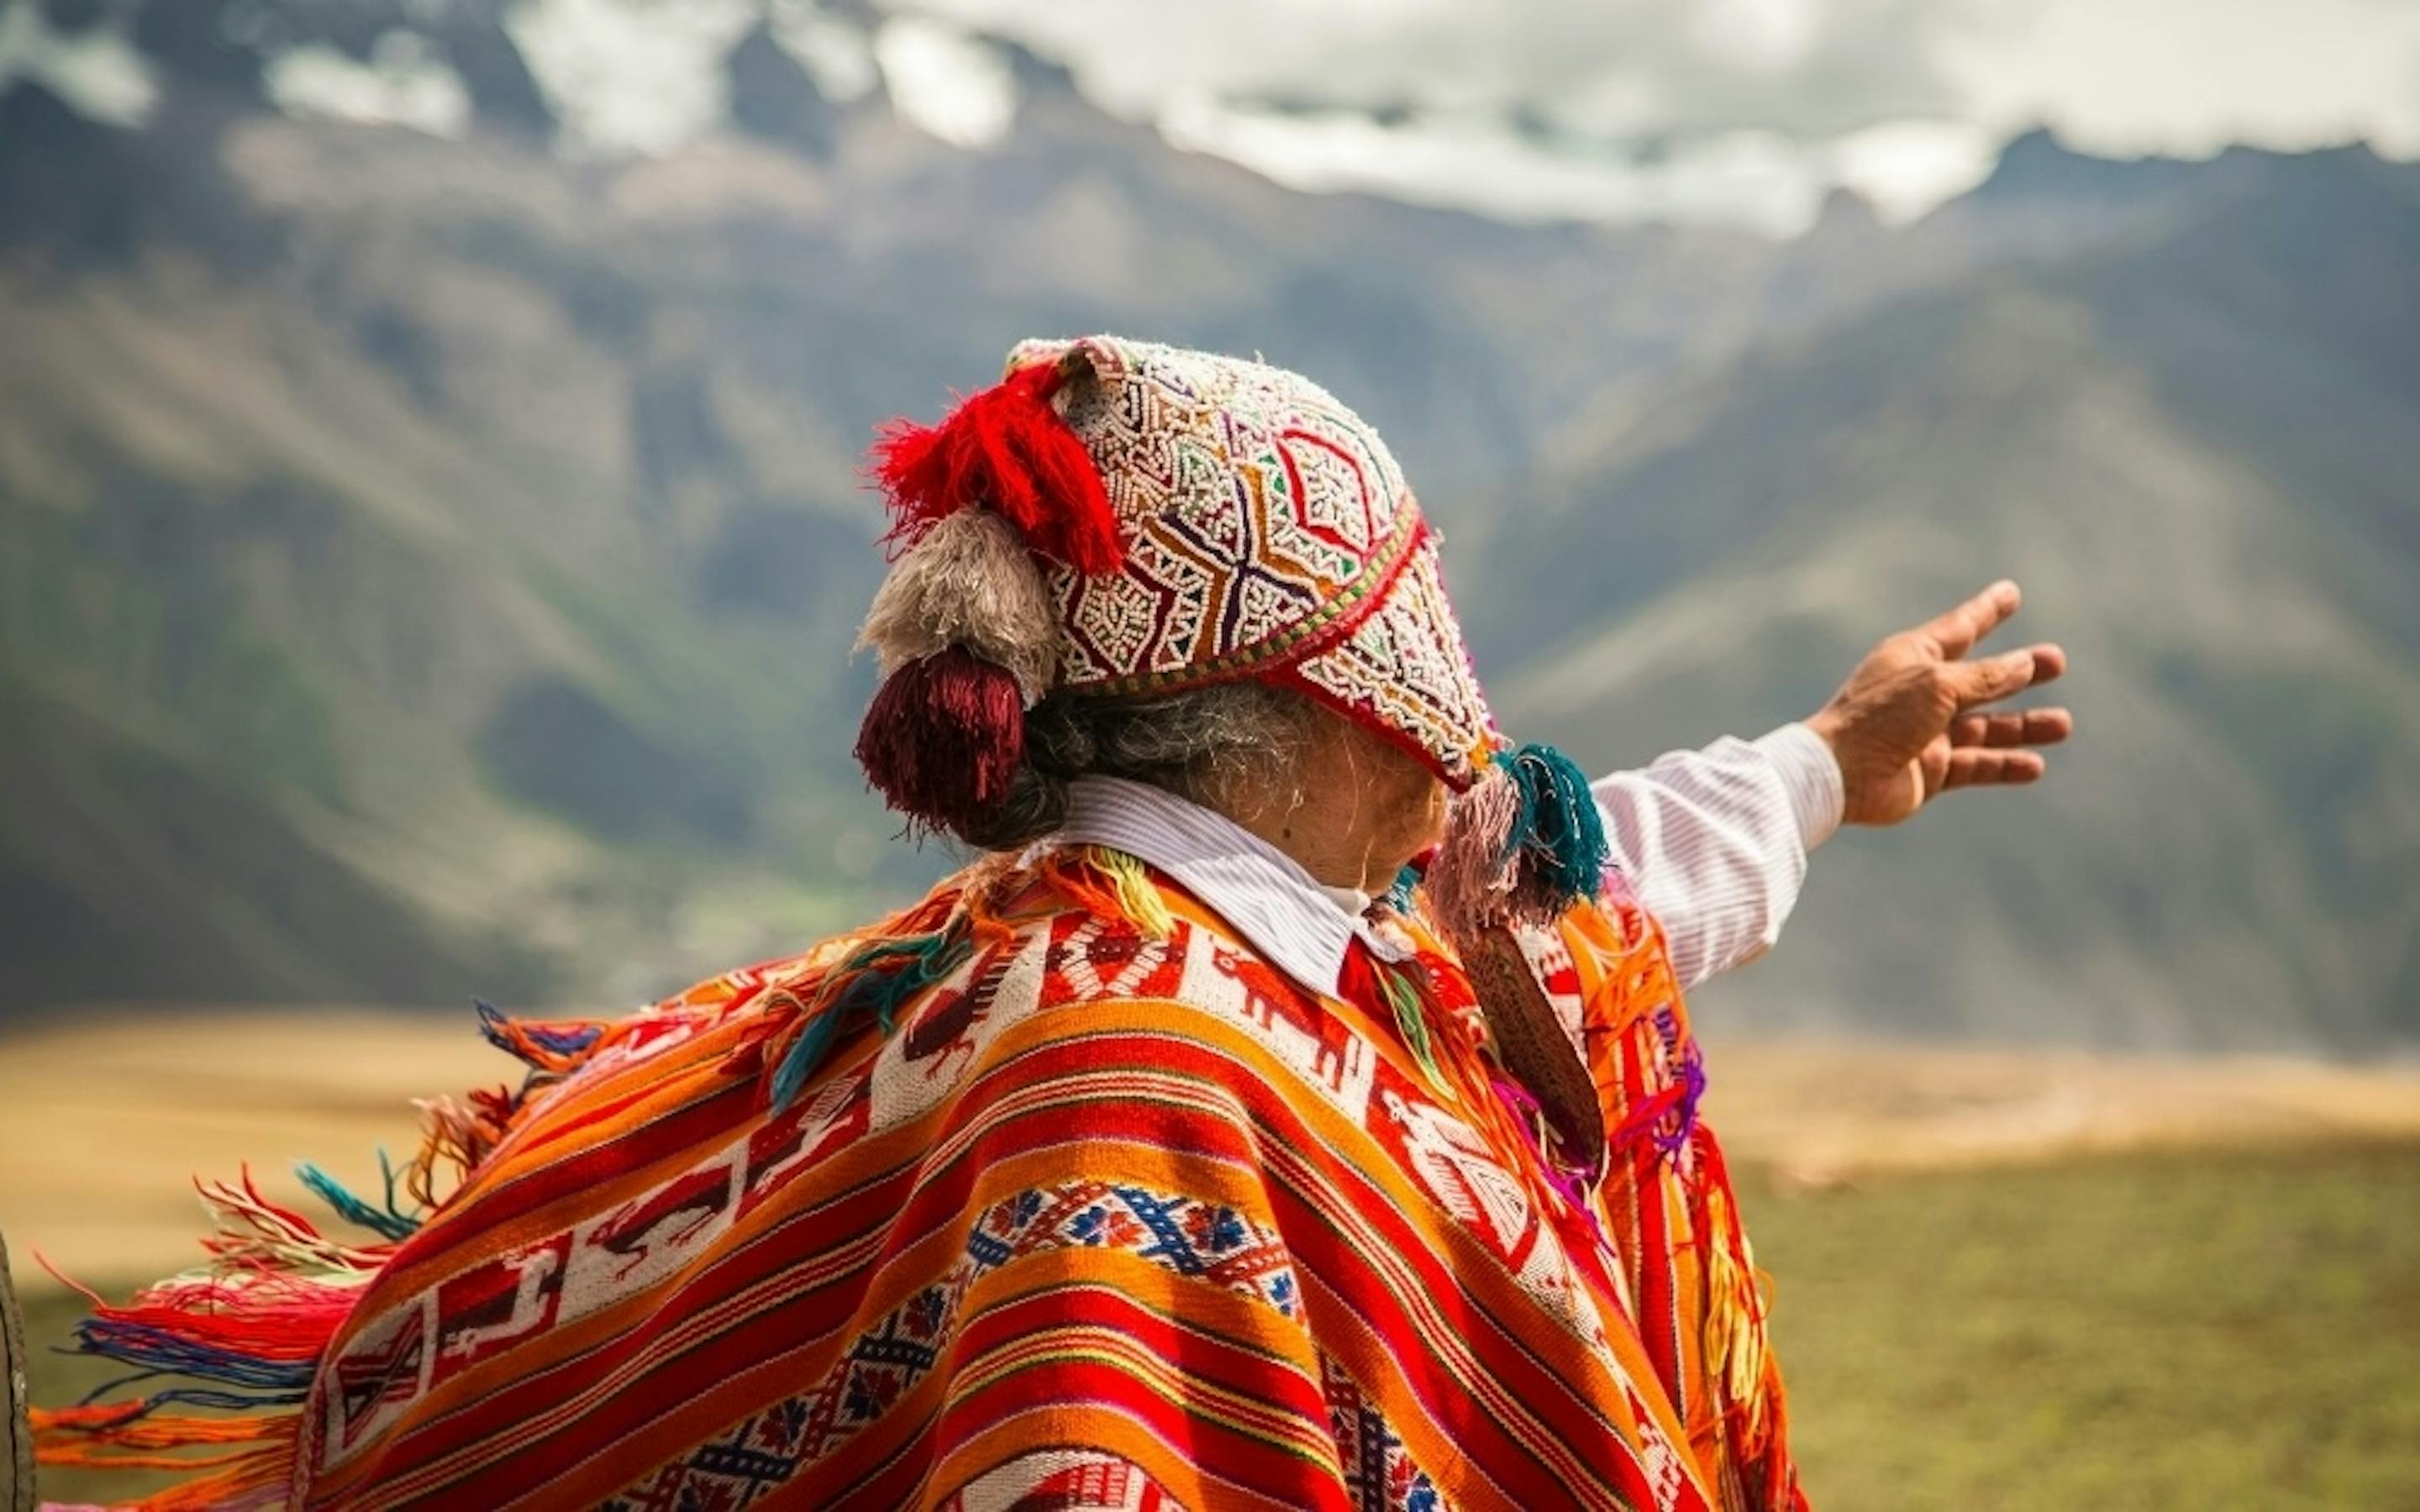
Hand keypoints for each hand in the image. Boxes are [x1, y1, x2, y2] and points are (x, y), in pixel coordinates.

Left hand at [1804, 580, 2071, 826]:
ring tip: (2063, 724)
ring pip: (1985, 728)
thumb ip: (1986, 676)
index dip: (1986, 612)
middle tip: (2056, 662)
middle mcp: (1920, 694)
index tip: (2011, 594)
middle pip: (1980, 679)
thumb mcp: (1939, 685)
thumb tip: (2026, 663)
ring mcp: (1924, 734)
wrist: (1839, 775)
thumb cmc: (1881, 718)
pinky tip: (2034, 765)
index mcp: (1912, 659)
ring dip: (2022, 726)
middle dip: (2019, 672)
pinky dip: (2003, 765)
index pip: (1959, 629)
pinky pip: (1974, 766)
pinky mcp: (1928, 772)